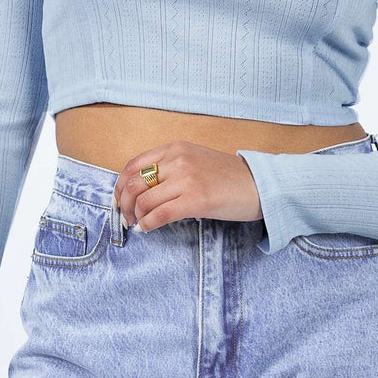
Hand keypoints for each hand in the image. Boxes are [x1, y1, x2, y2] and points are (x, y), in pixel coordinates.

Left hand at [113, 140, 261, 232]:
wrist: (258, 185)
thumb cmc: (227, 176)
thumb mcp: (194, 159)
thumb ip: (169, 167)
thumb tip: (140, 189)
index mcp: (175, 148)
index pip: (133, 165)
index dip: (120, 186)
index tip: (119, 200)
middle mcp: (178, 160)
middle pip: (133, 183)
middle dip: (123, 204)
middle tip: (126, 216)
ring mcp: (186, 179)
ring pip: (144, 201)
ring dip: (136, 217)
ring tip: (139, 224)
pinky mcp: (196, 200)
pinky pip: (160, 215)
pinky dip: (148, 225)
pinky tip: (148, 229)